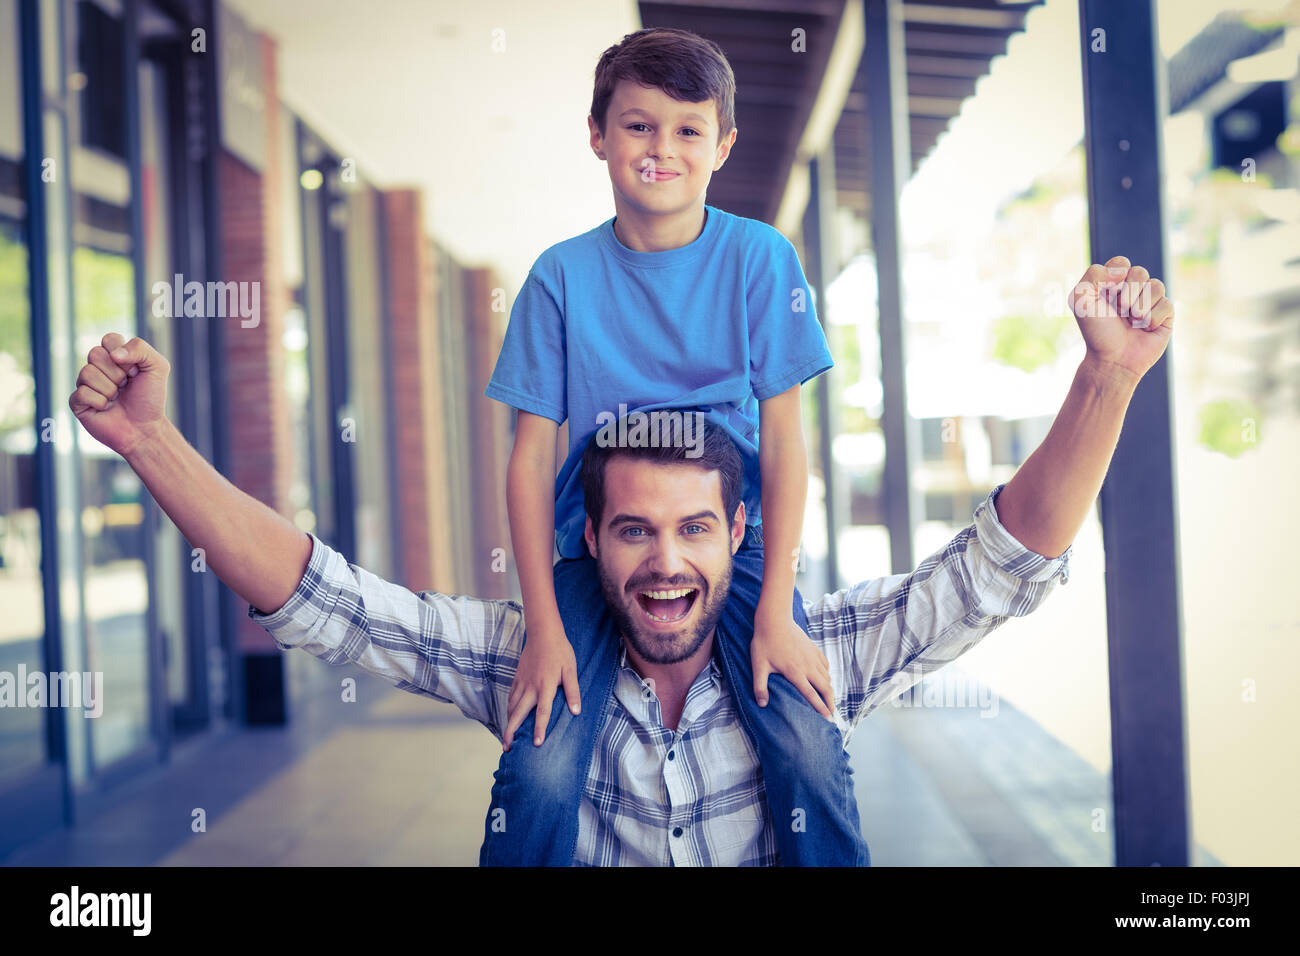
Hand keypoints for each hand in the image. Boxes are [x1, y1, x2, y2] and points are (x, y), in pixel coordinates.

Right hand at [68, 333, 170, 457]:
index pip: (109, 339)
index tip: (134, 370)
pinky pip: (82, 393)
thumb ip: (140, 348)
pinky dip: (100, 402)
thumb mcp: (157, 367)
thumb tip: (114, 354)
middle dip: (117, 372)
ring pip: (87, 372)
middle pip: (95, 354)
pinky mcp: (77, 402)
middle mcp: (98, 367)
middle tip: (125, 385)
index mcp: (115, 356)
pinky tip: (106, 408)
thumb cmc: (150, 398)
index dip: (123, 354)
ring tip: (117, 398)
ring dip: (109, 389)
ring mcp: (85, 384)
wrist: (145, 428)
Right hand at [503, 620, 579, 751]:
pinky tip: (510, 715)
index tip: (536, 744)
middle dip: (511, 732)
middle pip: (518, 714)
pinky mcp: (517, 677)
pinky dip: (509, 709)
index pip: (542, 712)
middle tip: (507, 748)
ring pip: (512, 706)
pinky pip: (511, 696)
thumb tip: (576, 711)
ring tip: (507, 738)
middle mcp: (530, 687)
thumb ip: (573, 691)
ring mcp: (522, 682)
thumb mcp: (570, 670)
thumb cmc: (560, 651)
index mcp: (545, 686)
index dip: (539, 729)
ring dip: (508, 722)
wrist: (543, 633)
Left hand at [751, 604, 835, 718]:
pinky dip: (827, 674)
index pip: (812, 695)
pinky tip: (823, 678)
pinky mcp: (814, 648)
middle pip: (826, 688)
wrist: (774, 619)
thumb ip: (760, 686)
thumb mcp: (759, 666)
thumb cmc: (764, 643)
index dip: (821, 708)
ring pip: (827, 677)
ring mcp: (813, 656)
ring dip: (829, 689)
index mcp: (795, 672)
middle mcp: (808, 666)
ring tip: (827, 699)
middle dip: (831, 703)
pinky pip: (825, 665)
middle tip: (831, 715)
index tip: (828, 719)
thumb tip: (762, 705)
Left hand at [1067, 255, 1174, 382]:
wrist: (1112, 359)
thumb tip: (1124, 270)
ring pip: (1156, 285)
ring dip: (1139, 307)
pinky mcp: (1166, 314)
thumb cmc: (1096, 331)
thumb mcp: (1081, 300)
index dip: (1115, 277)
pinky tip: (1145, 329)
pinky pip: (1167, 304)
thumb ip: (1094, 274)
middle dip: (1126, 294)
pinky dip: (1152, 319)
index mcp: (1112, 283)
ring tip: (1132, 322)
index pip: (1121, 263)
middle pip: (1140, 272)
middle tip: (1119, 311)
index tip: (1106, 294)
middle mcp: (1133, 290)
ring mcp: (1150, 301)